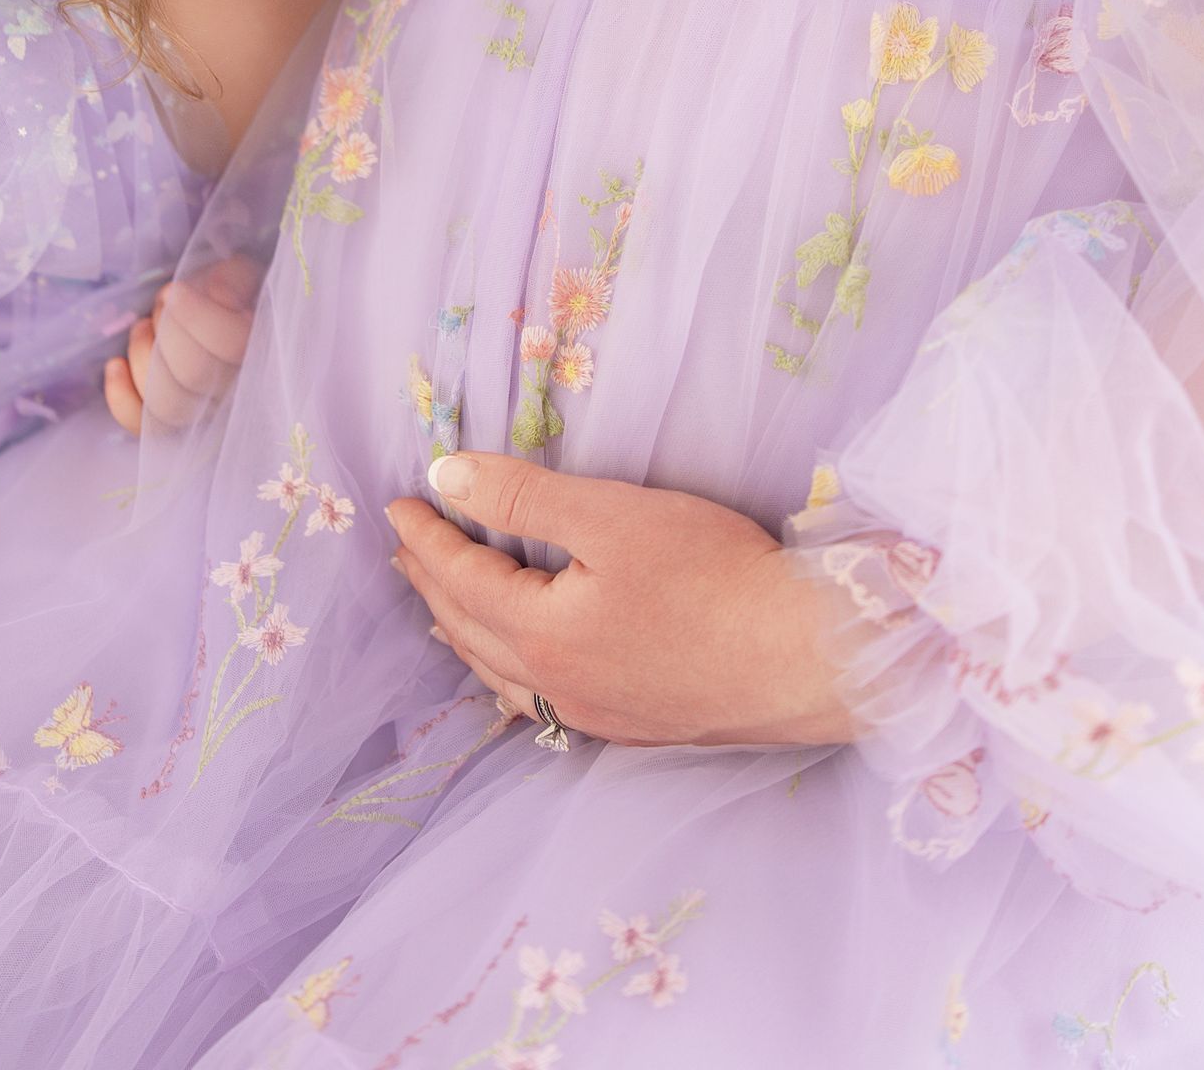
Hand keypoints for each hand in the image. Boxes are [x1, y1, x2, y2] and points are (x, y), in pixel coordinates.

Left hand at [103, 258, 258, 435]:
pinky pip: (142, 425)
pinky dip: (121, 398)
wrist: (217, 319)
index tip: (177, 289)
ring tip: (143, 325)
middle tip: (163, 302)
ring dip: (143, 357)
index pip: (232, 344)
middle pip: (193, 374)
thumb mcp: (242, 275)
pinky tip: (115, 364)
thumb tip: (217, 292)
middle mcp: (235, 390)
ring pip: (166, 404)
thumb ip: (235, 278)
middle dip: (168, 332)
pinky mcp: (170, 424)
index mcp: (260, 348)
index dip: (198, 317)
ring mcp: (201, 415)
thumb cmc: (229, 295)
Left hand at [385, 451, 856, 749]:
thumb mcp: (613, 516)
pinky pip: (542, 699)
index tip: (397, 502)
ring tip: (441, 613)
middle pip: (471, 631)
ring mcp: (597, 714)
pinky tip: (525, 670)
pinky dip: (510, 672)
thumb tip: (443, 478)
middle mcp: (558, 685)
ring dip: (464, 634)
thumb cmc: (714, 575)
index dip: (426, 537)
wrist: (806, 657)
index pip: (462, 578)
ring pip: (504, 675)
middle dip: (432, 586)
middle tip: (404, 550)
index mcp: (542, 633)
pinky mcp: (636, 725)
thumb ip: (523, 496)